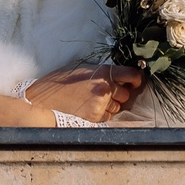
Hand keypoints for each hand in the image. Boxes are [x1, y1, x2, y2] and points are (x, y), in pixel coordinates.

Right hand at [24, 64, 145, 123]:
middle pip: (126, 93)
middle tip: (108, 90)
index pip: (133, 75)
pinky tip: (91, 106)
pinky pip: (109, 116)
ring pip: (118, 106)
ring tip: (95, 98)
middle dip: (120, 92)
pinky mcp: (95, 116)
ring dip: (112, 103)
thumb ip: (107, 72)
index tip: (136, 81)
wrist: (47, 95)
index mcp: (104, 72)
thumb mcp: (88, 68)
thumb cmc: (65, 78)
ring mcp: (100, 104)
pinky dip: (104, 113)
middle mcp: (105, 88)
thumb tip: (124, 77)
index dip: (137, 79)